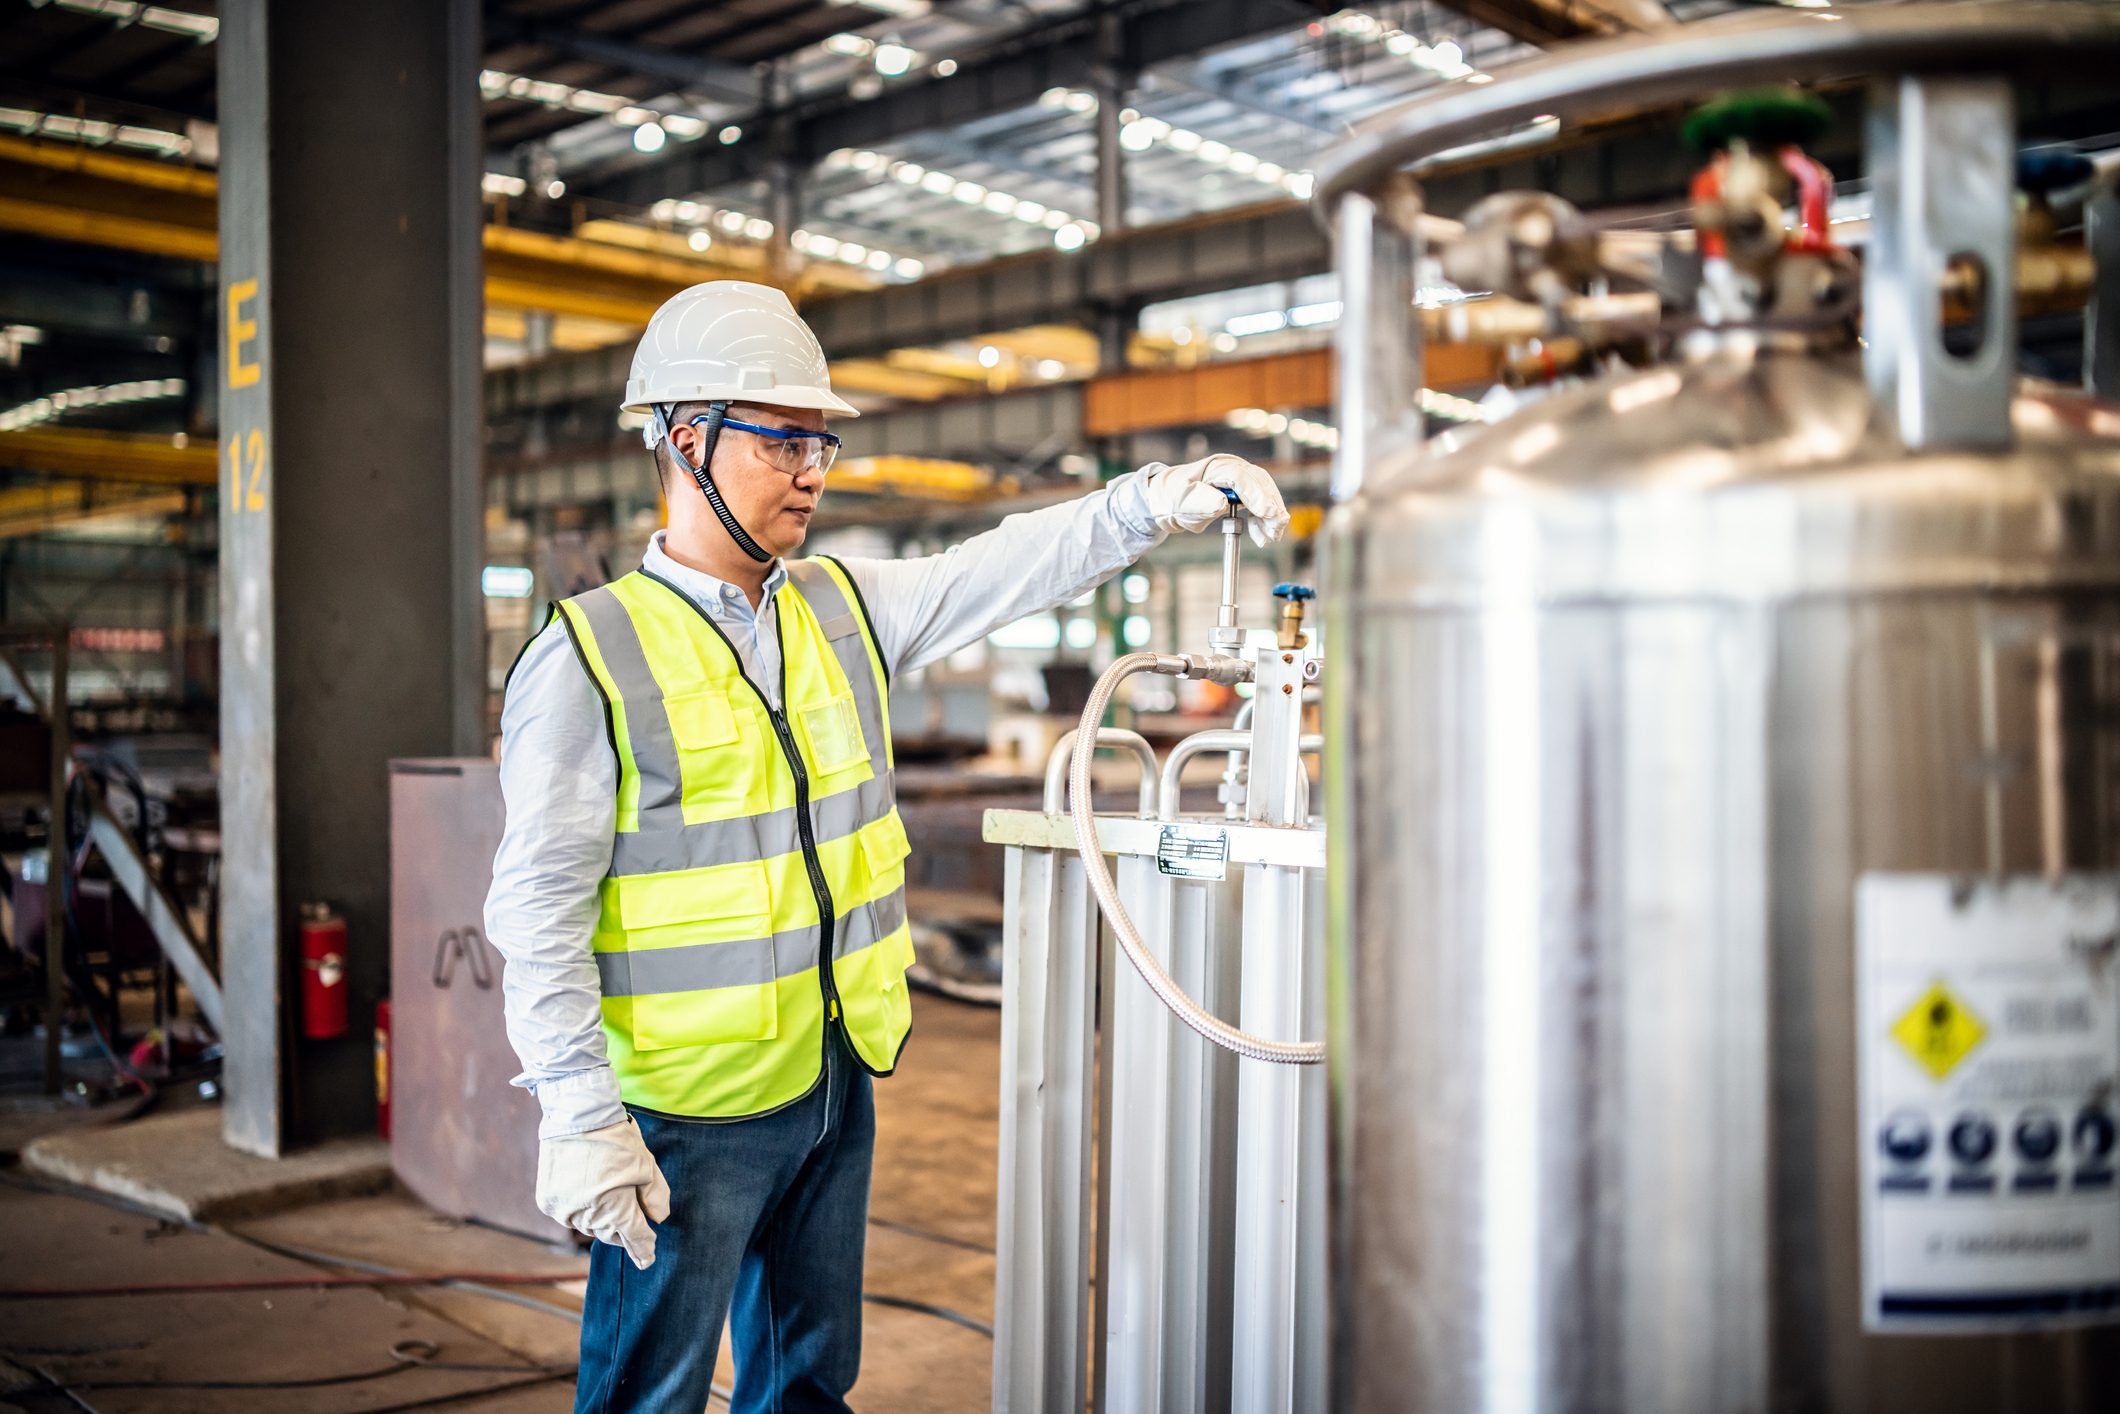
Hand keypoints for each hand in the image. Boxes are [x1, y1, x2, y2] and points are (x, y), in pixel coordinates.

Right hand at [536, 1117, 671, 1268]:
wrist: (576, 1115)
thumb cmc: (616, 1139)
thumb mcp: (647, 1165)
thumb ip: (656, 1198)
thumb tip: (656, 1220)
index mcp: (615, 1209)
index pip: (634, 1237)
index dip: (644, 1249)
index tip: (648, 1260)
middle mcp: (587, 1216)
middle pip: (611, 1233)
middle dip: (623, 1227)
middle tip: (631, 1208)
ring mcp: (564, 1210)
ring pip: (590, 1226)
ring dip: (602, 1218)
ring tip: (608, 1191)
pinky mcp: (548, 1202)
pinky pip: (570, 1215)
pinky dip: (582, 1209)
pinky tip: (588, 1189)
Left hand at [1138, 454, 1289, 547]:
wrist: (1169, 499)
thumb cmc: (1175, 498)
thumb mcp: (1184, 503)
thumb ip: (1202, 502)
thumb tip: (1221, 503)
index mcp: (1216, 467)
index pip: (1241, 477)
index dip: (1256, 494)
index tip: (1268, 513)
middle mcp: (1232, 468)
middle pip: (1259, 484)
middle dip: (1270, 507)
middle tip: (1276, 528)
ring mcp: (1240, 478)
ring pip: (1264, 494)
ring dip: (1271, 516)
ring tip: (1271, 537)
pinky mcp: (1243, 491)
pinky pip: (1260, 504)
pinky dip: (1264, 520)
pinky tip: (1263, 536)